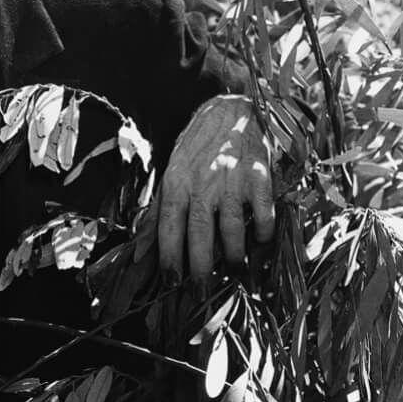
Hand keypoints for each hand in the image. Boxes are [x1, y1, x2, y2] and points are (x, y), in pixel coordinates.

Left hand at [157, 94, 275, 280]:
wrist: (233, 111)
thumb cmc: (199, 147)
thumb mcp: (173, 171)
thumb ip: (160, 208)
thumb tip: (140, 247)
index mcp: (176, 181)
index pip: (168, 225)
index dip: (168, 256)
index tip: (170, 282)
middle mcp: (202, 182)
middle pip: (199, 233)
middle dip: (199, 267)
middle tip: (201, 290)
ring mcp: (232, 180)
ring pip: (231, 230)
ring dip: (232, 256)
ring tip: (233, 271)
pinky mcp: (259, 178)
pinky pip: (262, 216)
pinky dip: (262, 234)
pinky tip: (259, 243)